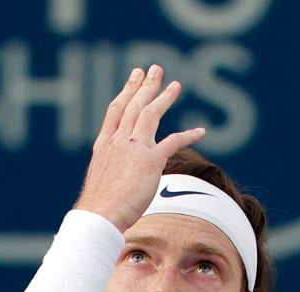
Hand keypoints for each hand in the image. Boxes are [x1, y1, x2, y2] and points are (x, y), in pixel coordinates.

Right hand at [74, 65, 205, 231]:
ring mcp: (135, 148)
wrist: (99, 214)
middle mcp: (119, 141)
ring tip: (176, 85)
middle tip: (154, 69)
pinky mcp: (151, 161)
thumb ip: (111, 174)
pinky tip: (201, 131)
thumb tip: (116, 182)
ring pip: (151, 114)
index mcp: (104, 144)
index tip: (134, 78)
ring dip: (164, 97)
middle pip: (134, 105)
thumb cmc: (98, 208)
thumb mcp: (100, 182)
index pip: (116, 111)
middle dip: (145, 85)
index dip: (126, 92)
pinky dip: (188, 135)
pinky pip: (174, 142)